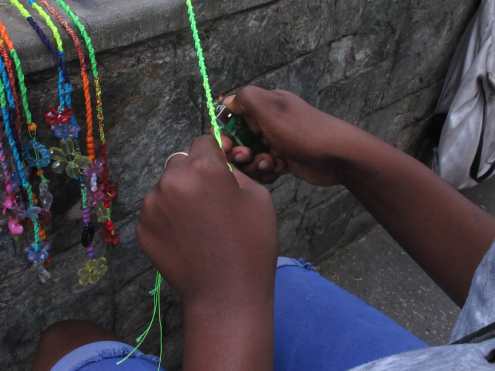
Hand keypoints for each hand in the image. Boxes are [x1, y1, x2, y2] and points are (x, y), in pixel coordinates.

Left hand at [137, 135, 277, 309]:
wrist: (226, 293)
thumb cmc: (251, 244)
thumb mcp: (258, 197)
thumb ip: (234, 172)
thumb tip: (218, 166)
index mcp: (203, 168)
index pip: (202, 142)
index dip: (213, 155)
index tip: (218, 170)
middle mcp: (172, 180)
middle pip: (180, 162)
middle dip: (193, 174)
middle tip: (208, 200)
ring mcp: (152, 205)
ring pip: (165, 186)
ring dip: (177, 195)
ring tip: (195, 223)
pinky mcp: (142, 228)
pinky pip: (155, 210)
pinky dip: (167, 217)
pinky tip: (184, 237)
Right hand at [222, 86, 359, 185]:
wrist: (337, 156)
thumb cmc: (303, 131)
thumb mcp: (270, 107)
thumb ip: (245, 98)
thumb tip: (227, 101)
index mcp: (265, 105)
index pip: (233, 116)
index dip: (224, 131)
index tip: (225, 145)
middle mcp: (270, 122)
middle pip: (240, 139)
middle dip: (239, 151)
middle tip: (247, 157)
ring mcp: (278, 142)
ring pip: (251, 156)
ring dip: (255, 163)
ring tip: (269, 164)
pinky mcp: (285, 160)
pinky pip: (265, 167)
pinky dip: (268, 171)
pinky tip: (278, 170)